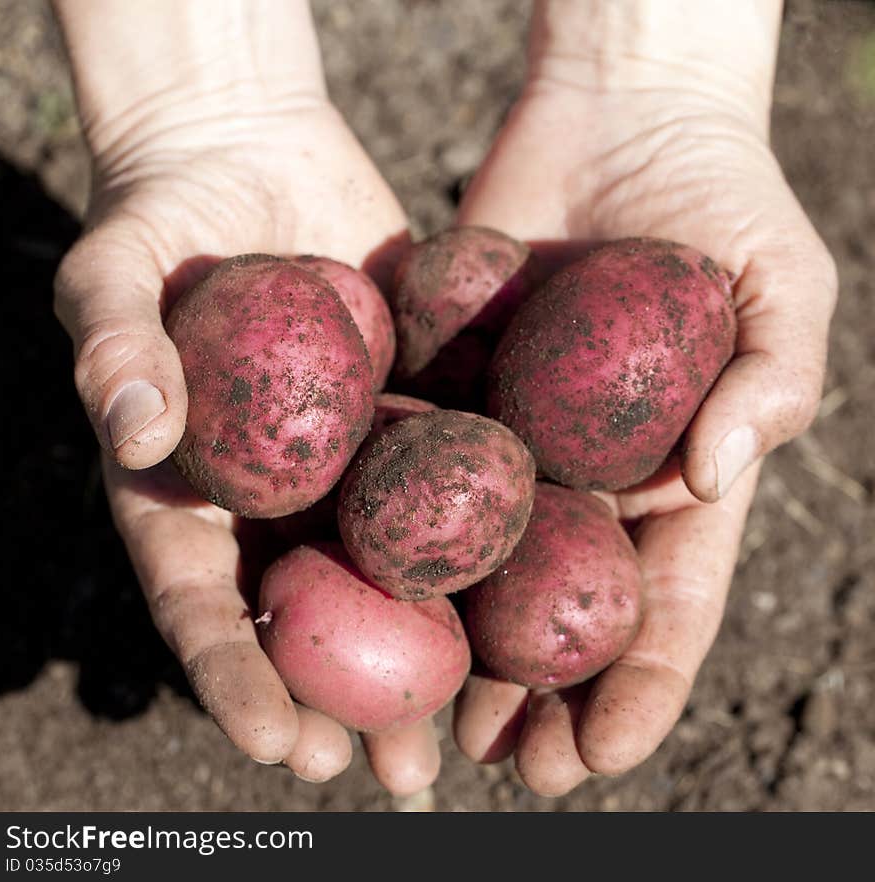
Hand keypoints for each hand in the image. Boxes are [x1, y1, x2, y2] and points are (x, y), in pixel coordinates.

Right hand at [53, 0, 437, 793]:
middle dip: (353, 698)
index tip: (279, 742)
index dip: (236, 675)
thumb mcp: (113, 272)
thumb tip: (132, 432)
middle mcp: (280, 491)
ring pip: (394, 567)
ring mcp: (353, 456)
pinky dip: (488, 534)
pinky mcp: (415, 406)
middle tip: (399, 772)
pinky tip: (535, 587)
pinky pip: (453, 474)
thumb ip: (112, 347)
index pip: (205, 602)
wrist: (246, 152)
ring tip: (475, 723)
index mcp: (197, 493)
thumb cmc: (160, 217)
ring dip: (434, 645)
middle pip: (313, 613)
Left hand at [452, 0, 835, 794]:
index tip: (605, 755)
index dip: (641, 682)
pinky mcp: (448, 381)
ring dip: (456, 637)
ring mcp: (512, 431)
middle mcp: (587, 470)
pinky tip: (362, 585)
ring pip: (478, 554)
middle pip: (561, 602)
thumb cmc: (725, 194)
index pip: (664, 597)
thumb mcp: (784, 284)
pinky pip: (416, 458)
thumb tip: (714, 478)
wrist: (621, 111)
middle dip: (538, 691)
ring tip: (426, 717)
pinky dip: (392, 524)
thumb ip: (771, 382)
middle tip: (502, 764)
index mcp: (671, 471)